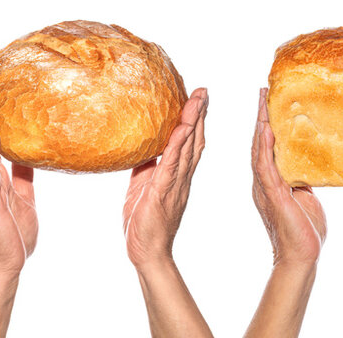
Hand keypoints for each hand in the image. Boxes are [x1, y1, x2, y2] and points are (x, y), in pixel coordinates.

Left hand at [123, 88, 207, 268]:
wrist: (147, 251)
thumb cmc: (143, 222)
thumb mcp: (141, 185)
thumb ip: (145, 166)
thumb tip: (139, 145)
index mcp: (177, 175)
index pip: (189, 143)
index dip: (194, 120)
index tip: (196, 98)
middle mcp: (182, 177)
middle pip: (195, 140)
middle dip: (199, 114)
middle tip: (203, 90)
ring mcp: (175, 184)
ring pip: (188, 147)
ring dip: (193, 122)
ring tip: (198, 99)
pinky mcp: (163, 192)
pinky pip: (172, 165)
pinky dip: (178, 145)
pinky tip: (181, 129)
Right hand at [245, 88, 324, 337]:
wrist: (302, 255)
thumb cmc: (305, 230)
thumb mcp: (307, 196)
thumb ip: (303, 178)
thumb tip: (309, 162)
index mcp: (271, 181)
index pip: (267, 147)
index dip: (266, 123)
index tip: (269, 100)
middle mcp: (264, 181)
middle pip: (259, 142)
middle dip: (261, 115)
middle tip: (263, 90)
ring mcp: (265, 187)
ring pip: (259, 149)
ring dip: (261, 124)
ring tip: (263, 100)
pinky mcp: (272, 194)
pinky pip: (265, 167)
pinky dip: (264, 147)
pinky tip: (265, 129)